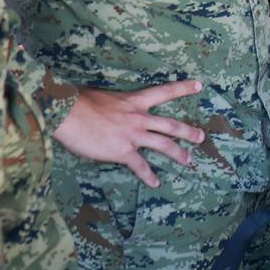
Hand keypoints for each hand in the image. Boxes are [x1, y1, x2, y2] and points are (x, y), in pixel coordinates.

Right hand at [53, 80, 205, 186]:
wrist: (67, 113)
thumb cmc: (78, 101)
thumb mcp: (102, 96)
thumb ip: (113, 104)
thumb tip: (107, 107)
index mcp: (134, 101)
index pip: (164, 92)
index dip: (183, 88)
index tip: (198, 86)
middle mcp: (138, 118)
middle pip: (171, 125)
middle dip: (188, 132)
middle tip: (202, 137)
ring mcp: (132, 135)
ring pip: (163, 145)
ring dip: (178, 154)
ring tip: (189, 161)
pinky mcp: (122, 151)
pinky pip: (140, 166)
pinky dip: (149, 176)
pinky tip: (155, 183)